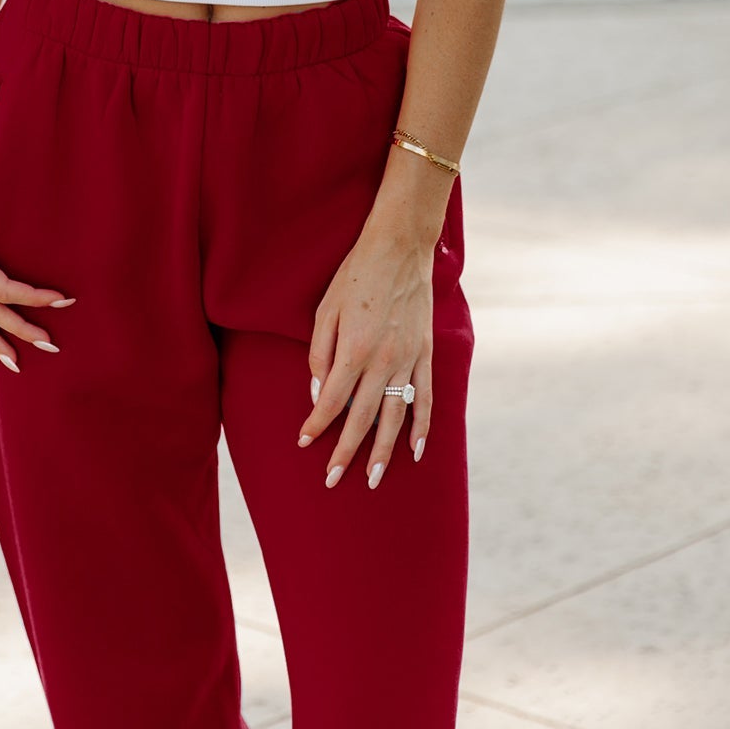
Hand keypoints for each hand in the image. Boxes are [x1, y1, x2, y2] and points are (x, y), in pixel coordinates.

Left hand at [295, 221, 435, 487]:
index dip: (316, 425)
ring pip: (395, 417)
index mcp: (354, 350)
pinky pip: (426, 399)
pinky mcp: (425, 354)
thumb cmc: (355, 275)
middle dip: (345, 453)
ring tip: (373, 479)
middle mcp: (383, 361)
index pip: (331, 401)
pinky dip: (422, 427)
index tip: (304, 443)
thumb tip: (318, 392)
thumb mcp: (325, 308)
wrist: (399, 248)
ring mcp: (407, 360)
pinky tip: (416, 451)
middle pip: (362, 419)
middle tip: (333, 480)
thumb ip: (319, 352)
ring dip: (383, 452)